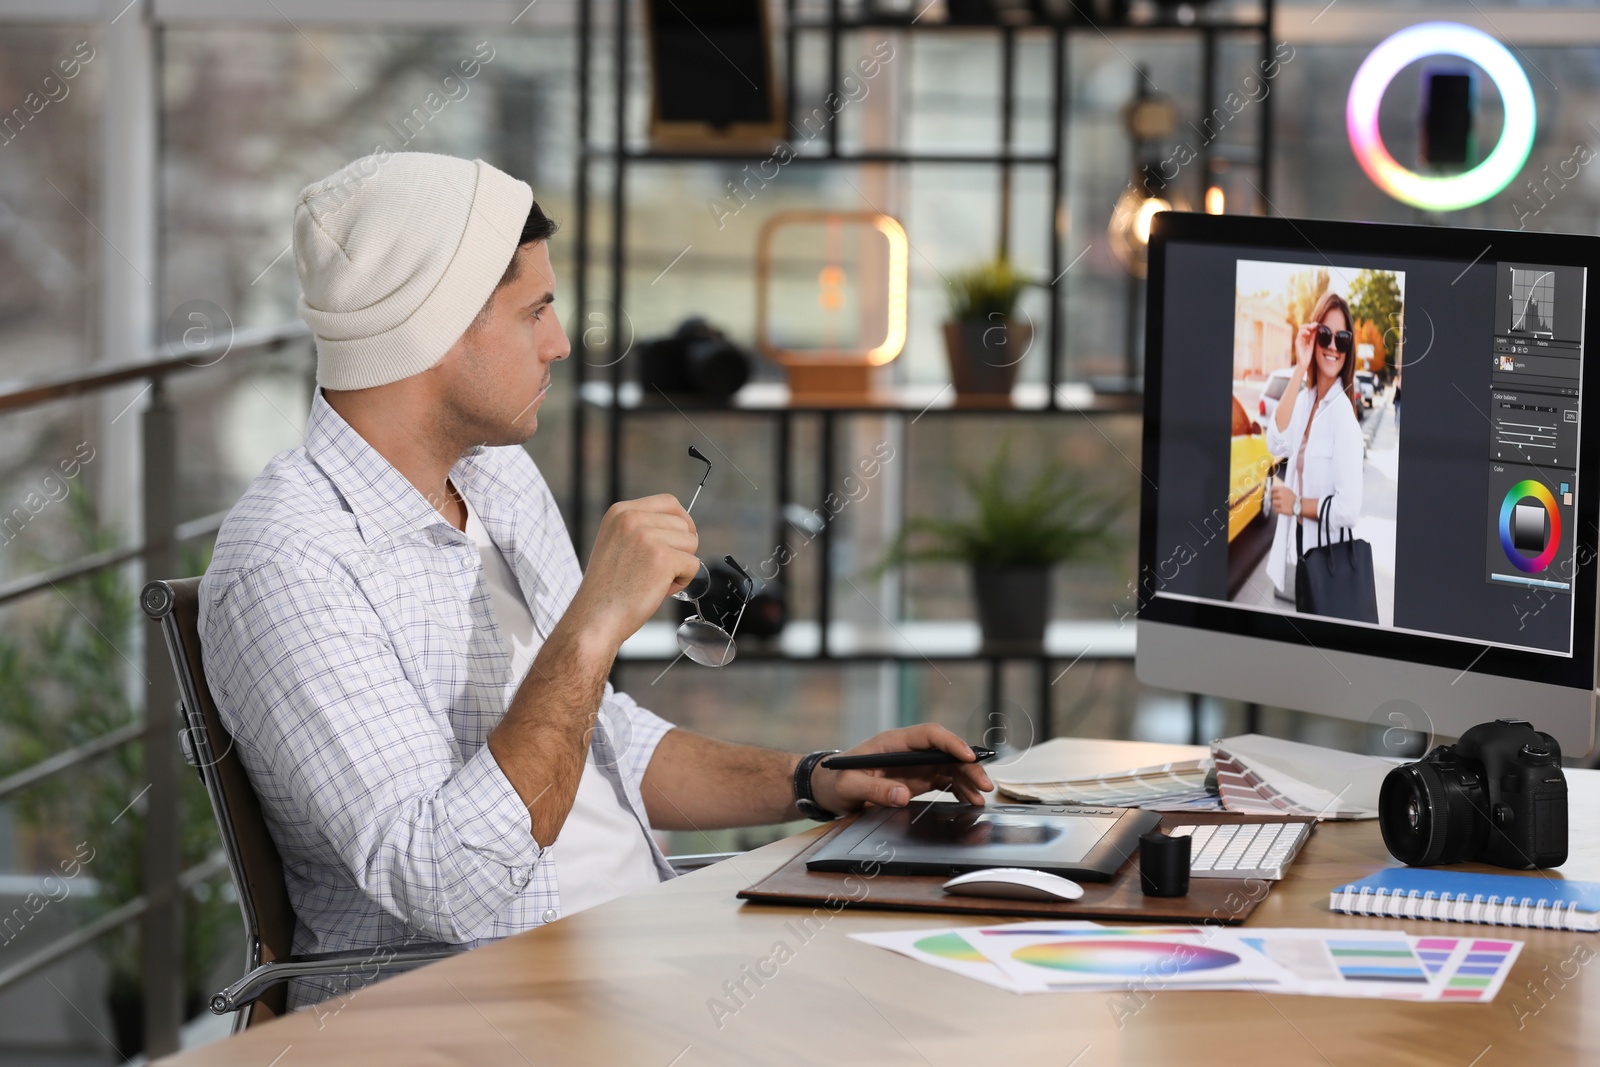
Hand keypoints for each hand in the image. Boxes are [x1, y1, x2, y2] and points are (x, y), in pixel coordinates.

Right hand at [564, 494, 700, 648]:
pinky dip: (683, 582)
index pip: (669, 502)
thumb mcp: (617, 543)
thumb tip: (680, 526)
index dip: (681, 522)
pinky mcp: (663, 558)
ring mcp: (647, 537)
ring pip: (691, 543)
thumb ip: (642, 529)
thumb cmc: (607, 589)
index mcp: (621, 512)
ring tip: (655, 581)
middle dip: (680, 549)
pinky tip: (659, 590)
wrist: (594, 618)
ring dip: (680, 565)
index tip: (678, 541)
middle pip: (684, 524)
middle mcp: (633, 518)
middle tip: (658, 571)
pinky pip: (694, 565)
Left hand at [809, 724, 994, 814]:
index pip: (928, 735)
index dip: (950, 743)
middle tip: (984, 784)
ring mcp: (915, 765)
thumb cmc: (834, 782)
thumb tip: (902, 795)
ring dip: (967, 780)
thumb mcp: (848, 786)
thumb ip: (873, 790)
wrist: (828, 789)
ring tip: (981, 798)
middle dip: (967, 766)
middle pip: (945, 752)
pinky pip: (944, 781)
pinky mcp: (917, 779)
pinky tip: (969, 800)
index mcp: (892, 743)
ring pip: (949, 767)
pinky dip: (958, 790)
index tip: (967, 756)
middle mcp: (908, 751)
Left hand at [1270, 484, 1298, 517]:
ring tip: (1282, 505)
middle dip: (1275, 498)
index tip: (1270, 493)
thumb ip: (1279, 490)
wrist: (1300, 505)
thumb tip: (1270, 492)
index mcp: (1283, 489)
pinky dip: (1278, 510)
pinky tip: (1283, 508)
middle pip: (1272, 496)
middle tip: (1280, 500)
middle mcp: (1281, 495)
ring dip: (1276, 504)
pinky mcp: (1282, 509)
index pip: (1272, 489)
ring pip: (1273, 503)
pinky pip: (1276, 509)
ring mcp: (1281, 502)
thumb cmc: (1292, 498)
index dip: (1270, 491)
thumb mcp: (1287, 491)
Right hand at [1294, 322, 1317, 370]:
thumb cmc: (1307, 355)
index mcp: (1305, 338)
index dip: (1312, 325)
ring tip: (1312, 327)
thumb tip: (1316, 329)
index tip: (1318, 324)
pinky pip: (1299, 335)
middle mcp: (1301, 338)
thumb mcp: (1312, 344)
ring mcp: (1298, 340)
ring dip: (1306, 327)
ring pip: (1301, 329)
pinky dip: (1304, 332)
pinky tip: (1308, 333)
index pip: (1307, 328)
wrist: (1304, 363)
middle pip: (1303, 327)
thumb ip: (1313, 337)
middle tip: (1315, 325)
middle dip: (1309, 325)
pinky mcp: (1297, 343)